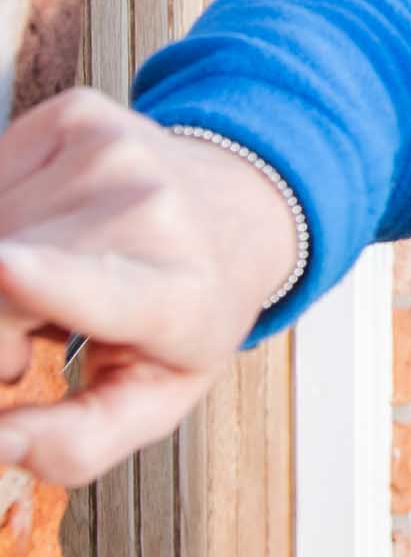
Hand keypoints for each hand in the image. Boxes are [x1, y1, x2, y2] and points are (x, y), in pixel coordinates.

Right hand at [0, 89, 298, 485]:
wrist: (241, 206)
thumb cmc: (192, 310)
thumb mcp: (160, 397)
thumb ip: (78, 441)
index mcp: (172, 293)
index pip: (96, 287)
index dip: (38, 281)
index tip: (5, 268)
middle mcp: (146, 209)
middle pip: (1, 276)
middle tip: (27, 350)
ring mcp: (109, 151)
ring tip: (48, 285)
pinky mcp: (73, 114)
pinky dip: (3, 220)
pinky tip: (46, 235)